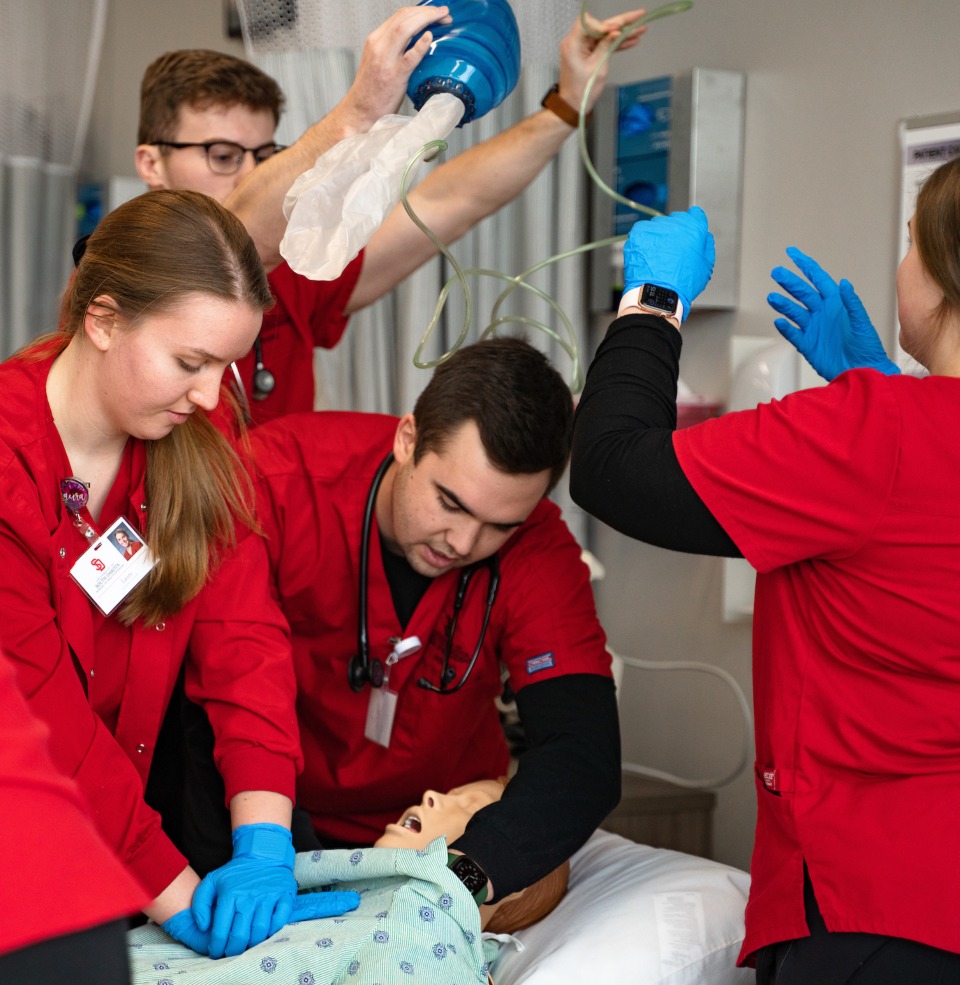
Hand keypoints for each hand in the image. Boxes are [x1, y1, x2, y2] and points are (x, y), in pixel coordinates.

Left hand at [190, 823, 357, 958]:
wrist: (263, 854)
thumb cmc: (236, 873)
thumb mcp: (212, 881)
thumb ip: (200, 904)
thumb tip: (203, 927)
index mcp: (229, 894)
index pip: (221, 932)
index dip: (216, 948)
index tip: (216, 952)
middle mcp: (249, 897)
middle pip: (240, 936)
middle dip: (232, 951)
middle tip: (230, 954)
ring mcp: (268, 897)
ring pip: (259, 932)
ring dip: (251, 944)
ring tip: (245, 946)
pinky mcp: (284, 896)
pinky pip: (279, 921)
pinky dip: (272, 931)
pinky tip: (264, 933)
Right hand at [336, 5, 452, 132]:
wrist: (359, 112)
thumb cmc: (372, 92)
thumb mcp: (379, 62)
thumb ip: (393, 49)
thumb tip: (416, 41)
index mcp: (375, 41)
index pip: (399, 16)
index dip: (420, 11)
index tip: (435, 13)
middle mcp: (378, 46)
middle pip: (404, 17)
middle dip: (427, 11)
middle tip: (444, 14)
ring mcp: (385, 60)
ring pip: (405, 28)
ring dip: (427, 20)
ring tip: (443, 19)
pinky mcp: (394, 76)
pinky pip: (409, 57)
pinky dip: (420, 45)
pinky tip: (430, 38)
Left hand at [558, 9, 645, 115]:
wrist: (573, 105)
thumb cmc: (581, 91)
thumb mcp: (598, 68)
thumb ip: (606, 47)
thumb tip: (616, 32)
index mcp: (573, 44)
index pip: (589, 23)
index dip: (604, 23)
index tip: (617, 29)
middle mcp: (575, 42)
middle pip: (600, 26)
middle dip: (620, 22)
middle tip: (638, 17)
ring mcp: (582, 47)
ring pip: (605, 34)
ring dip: (622, 32)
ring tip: (640, 29)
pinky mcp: (587, 53)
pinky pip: (603, 43)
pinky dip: (616, 43)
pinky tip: (631, 40)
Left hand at [623, 206, 715, 319]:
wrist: (657, 295)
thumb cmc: (682, 284)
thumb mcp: (706, 267)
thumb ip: (707, 246)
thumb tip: (705, 236)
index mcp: (694, 228)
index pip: (695, 214)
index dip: (692, 225)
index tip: (687, 234)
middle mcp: (675, 223)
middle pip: (675, 220)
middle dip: (675, 232)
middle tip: (672, 252)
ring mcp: (655, 227)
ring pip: (657, 226)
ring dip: (658, 237)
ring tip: (658, 258)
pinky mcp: (638, 233)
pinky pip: (642, 232)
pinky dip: (643, 242)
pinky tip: (647, 256)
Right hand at [768, 246, 899, 380]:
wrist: (863, 370)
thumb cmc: (867, 347)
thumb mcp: (862, 322)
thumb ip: (852, 303)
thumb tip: (843, 284)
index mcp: (836, 303)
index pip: (818, 279)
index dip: (805, 265)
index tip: (792, 253)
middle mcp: (822, 313)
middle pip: (802, 293)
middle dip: (789, 282)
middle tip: (777, 272)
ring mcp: (813, 328)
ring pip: (794, 312)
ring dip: (783, 304)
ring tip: (772, 297)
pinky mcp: (807, 345)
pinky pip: (793, 334)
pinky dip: (785, 328)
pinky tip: (778, 321)